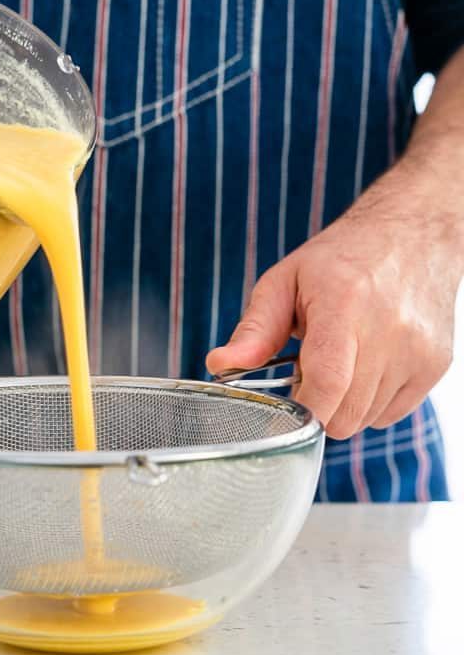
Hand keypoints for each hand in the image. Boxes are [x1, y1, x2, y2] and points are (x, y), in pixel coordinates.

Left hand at [205, 171, 459, 437]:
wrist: (412, 235)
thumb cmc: (341, 259)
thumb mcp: (284, 282)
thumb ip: (255, 330)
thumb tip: (219, 364)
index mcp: (344, 305)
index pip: (327, 384)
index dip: (303, 410)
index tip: (284, 410)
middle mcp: (389, 330)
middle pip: (345, 414)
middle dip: (317, 406)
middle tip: (308, 370)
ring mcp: (418, 351)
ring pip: (365, 419)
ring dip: (343, 404)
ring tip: (339, 359)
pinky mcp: (435, 366)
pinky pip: (389, 414)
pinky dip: (369, 402)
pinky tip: (364, 366)